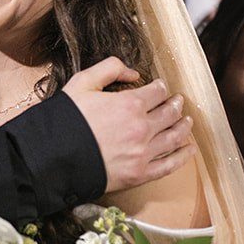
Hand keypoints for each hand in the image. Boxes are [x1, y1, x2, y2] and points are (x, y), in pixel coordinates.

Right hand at [64, 59, 192, 191]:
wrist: (53, 157)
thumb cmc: (65, 120)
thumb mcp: (82, 82)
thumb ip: (110, 68)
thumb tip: (133, 73)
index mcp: (130, 104)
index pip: (157, 92)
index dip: (161, 87)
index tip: (161, 88)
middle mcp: (142, 128)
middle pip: (170, 113)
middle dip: (176, 104)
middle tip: (178, 102)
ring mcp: (143, 153)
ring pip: (175, 137)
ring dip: (184, 127)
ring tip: (188, 122)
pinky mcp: (140, 174)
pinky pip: (170, 165)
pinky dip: (183, 156)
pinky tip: (190, 150)